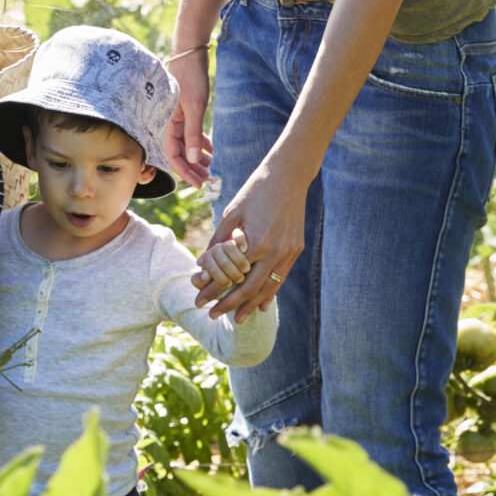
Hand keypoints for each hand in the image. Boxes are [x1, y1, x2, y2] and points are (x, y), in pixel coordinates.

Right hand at [163, 46, 212, 185]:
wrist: (190, 54)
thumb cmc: (190, 78)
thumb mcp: (195, 107)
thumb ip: (193, 134)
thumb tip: (195, 159)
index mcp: (168, 123)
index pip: (174, 155)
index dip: (185, 171)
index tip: (199, 184)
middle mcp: (171, 123)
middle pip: (181, 152)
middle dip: (194, 168)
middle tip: (209, 180)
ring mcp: (179, 117)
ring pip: (187, 144)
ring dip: (199, 157)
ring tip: (213, 168)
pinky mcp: (187, 111)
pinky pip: (192, 133)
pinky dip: (202, 143)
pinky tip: (212, 150)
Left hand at [194, 165, 306, 319]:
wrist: (288, 176)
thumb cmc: (254, 191)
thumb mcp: (231, 213)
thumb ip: (219, 241)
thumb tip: (202, 265)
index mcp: (256, 241)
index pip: (230, 275)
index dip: (214, 290)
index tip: (199, 300)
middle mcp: (275, 250)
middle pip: (249, 288)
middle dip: (230, 304)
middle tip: (213, 315)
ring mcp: (288, 251)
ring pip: (268, 287)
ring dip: (251, 305)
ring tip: (237, 319)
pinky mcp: (296, 249)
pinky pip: (282, 277)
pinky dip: (271, 293)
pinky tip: (261, 306)